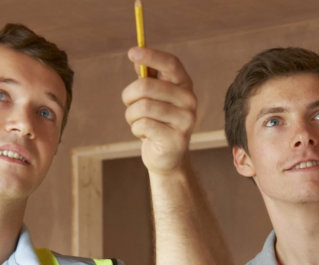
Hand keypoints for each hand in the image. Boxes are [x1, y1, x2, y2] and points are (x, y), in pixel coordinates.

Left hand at [122, 47, 197, 170]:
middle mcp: (189, 100)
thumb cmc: (157, 120)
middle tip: (129, 104)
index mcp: (184, 84)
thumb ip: (147, 76)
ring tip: (138, 122)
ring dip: (131, 116)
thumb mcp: (152, 96)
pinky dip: (136, 129)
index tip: (132, 52)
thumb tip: (137, 56)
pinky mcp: (176, 139)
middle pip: (146, 86)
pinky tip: (145, 134)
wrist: (167, 157)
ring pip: (142, 107)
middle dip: (129, 96)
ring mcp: (186, 120)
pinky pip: (143, 125)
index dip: (151, 56)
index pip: (170, 63)